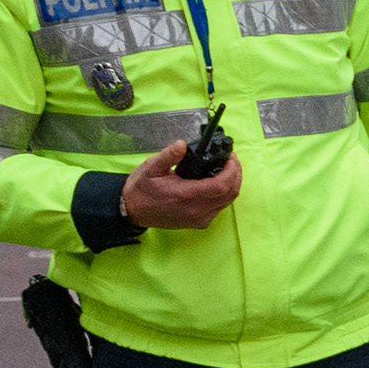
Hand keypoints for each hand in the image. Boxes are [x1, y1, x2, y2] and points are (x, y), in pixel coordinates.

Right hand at [118, 145, 239, 229]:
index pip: (221, 185)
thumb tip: (182, 145)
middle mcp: (196, 210)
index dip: (232, 170)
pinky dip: (224, 194)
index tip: (230, 158)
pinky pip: (220, 207)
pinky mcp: (200, 222)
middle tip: (231, 160)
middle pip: (230, 193)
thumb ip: (168, 155)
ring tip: (226, 168)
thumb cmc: (141, 190)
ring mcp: (199, 218)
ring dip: (232, 184)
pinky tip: (218, 182)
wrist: (132, 211)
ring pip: (228, 201)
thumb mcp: (151, 167)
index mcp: (185, 195)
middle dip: (236, 174)